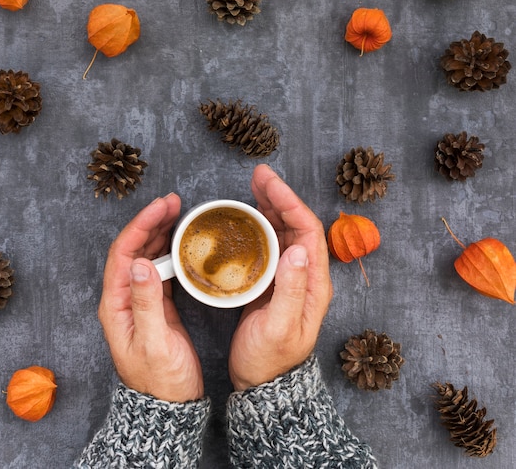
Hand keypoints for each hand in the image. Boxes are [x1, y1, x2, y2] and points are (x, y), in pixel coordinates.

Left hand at [98, 194, 203, 402]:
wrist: (167, 408)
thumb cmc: (161, 381)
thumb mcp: (155, 343)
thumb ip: (147, 303)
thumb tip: (140, 263)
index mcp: (116, 305)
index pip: (123, 254)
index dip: (141, 226)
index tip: (162, 207)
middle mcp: (123, 300)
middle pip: (132, 250)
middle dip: (151, 222)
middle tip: (174, 202)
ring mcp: (139, 302)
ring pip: (146, 257)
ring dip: (159, 234)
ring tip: (178, 214)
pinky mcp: (155, 307)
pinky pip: (158, 270)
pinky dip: (169, 252)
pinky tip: (181, 244)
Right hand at [228, 165, 333, 390]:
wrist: (264, 384)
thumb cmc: (271, 360)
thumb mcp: (280, 327)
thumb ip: (290, 290)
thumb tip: (295, 249)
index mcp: (314, 283)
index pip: (308, 229)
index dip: (289, 201)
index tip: (268, 182)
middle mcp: (306, 275)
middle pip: (297, 224)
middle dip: (279, 196)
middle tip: (258, 176)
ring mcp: (290, 278)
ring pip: (284, 232)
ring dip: (271, 207)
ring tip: (253, 188)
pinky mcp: (274, 283)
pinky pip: (271, 246)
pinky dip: (261, 226)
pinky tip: (247, 219)